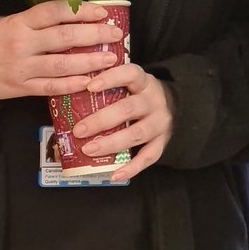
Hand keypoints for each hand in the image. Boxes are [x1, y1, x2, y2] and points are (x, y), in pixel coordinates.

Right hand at [0, 1, 123, 101]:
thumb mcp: (13, 21)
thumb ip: (40, 20)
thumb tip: (79, 15)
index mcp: (20, 22)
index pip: (54, 12)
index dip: (80, 11)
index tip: (103, 12)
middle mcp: (22, 43)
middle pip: (63, 37)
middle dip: (93, 35)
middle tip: (115, 35)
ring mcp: (21, 67)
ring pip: (61, 64)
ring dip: (89, 62)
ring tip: (110, 59)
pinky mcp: (20, 88)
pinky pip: (50, 87)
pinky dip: (71, 85)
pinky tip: (89, 82)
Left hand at [72, 64, 173, 179]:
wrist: (176, 106)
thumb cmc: (141, 94)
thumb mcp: (131, 83)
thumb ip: (110, 86)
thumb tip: (72, 90)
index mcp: (144, 82)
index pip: (130, 74)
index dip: (110, 78)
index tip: (89, 86)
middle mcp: (154, 101)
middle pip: (128, 109)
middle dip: (101, 120)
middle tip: (79, 130)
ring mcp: (160, 123)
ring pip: (136, 134)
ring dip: (111, 143)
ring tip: (89, 150)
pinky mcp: (163, 142)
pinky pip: (149, 157)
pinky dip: (131, 168)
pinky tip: (114, 175)